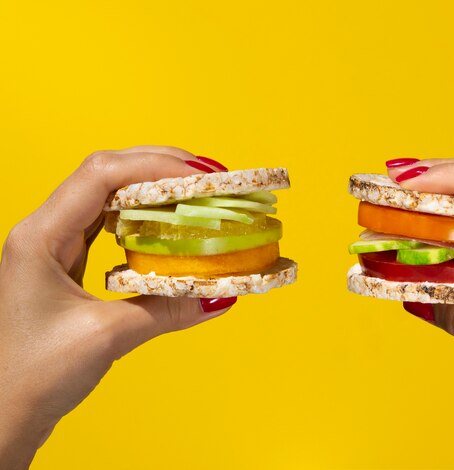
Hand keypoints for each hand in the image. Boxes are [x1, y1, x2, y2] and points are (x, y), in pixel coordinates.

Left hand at [0, 146, 235, 468]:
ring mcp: (54, 245)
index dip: (154, 165)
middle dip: (159, 168)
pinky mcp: (67, 263)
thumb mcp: (105, 338)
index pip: (101, 174)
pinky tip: (168, 225)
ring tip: (195, 192)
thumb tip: (218, 297)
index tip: (201, 176)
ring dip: (152, 189)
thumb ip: (164, 311)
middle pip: (106, 174)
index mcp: (40, 235)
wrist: (1, 413)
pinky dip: (144, 218)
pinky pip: (109, 225)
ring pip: (108, 197)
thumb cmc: (30, 376)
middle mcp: (45, 230)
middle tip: (209, 178)